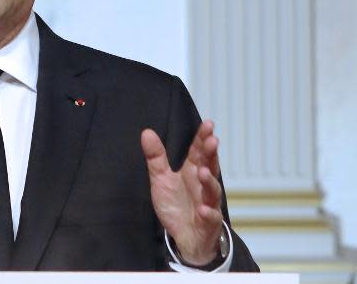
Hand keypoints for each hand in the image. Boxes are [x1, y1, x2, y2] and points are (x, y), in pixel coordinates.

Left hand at [141, 120, 223, 264]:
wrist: (184, 235)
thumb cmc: (176, 203)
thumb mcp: (161, 178)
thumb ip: (156, 156)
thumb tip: (147, 132)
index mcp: (192, 171)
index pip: (199, 152)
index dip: (203, 138)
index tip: (208, 124)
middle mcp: (202, 185)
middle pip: (210, 166)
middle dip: (211, 154)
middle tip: (212, 141)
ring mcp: (208, 203)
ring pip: (213, 190)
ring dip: (209, 181)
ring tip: (203, 172)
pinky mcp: (208, 222)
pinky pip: (211, 217)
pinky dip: (209, 213)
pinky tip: (204, 209)